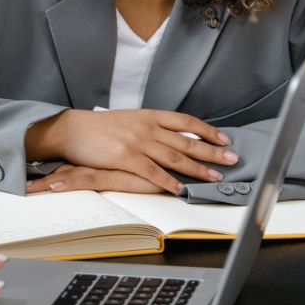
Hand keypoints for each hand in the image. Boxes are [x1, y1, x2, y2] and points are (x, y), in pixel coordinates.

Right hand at [26, 109, 237, 193]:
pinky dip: (168, 181)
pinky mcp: (125, 157)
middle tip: (232, 159)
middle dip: (212, 151)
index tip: (223, 138)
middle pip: (186, 140)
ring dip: (197, 168)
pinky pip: (152, 172)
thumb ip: (149, 127)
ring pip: (174, 157)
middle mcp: (146, 127)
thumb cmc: (98, 127)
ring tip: (214, 176)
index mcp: (148, 115)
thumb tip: (170, 135)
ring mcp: (137, 142)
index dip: (207, 130)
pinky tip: (179, 189)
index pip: (185, 121)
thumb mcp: (128, 120)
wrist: (72, 129)